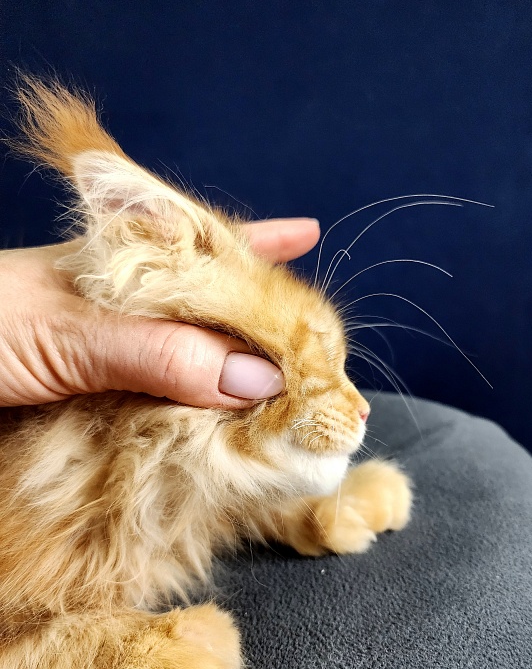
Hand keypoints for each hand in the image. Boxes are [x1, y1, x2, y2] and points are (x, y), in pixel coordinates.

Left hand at [0, 218, 319, 407]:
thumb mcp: (71, 330)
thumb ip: (164, 351)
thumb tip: (262, 378)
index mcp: (122, 266)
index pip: (206, 247)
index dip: (258, 244)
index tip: (310, 236)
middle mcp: (127, 311)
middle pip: (213, 313)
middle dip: (269, 329)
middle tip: (324, 356)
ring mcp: (115, 359)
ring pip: (196, 365)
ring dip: (243, 384)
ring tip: (295, 396)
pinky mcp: (101, 406)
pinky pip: (164, 411)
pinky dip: (200, 423)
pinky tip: (227, 432)